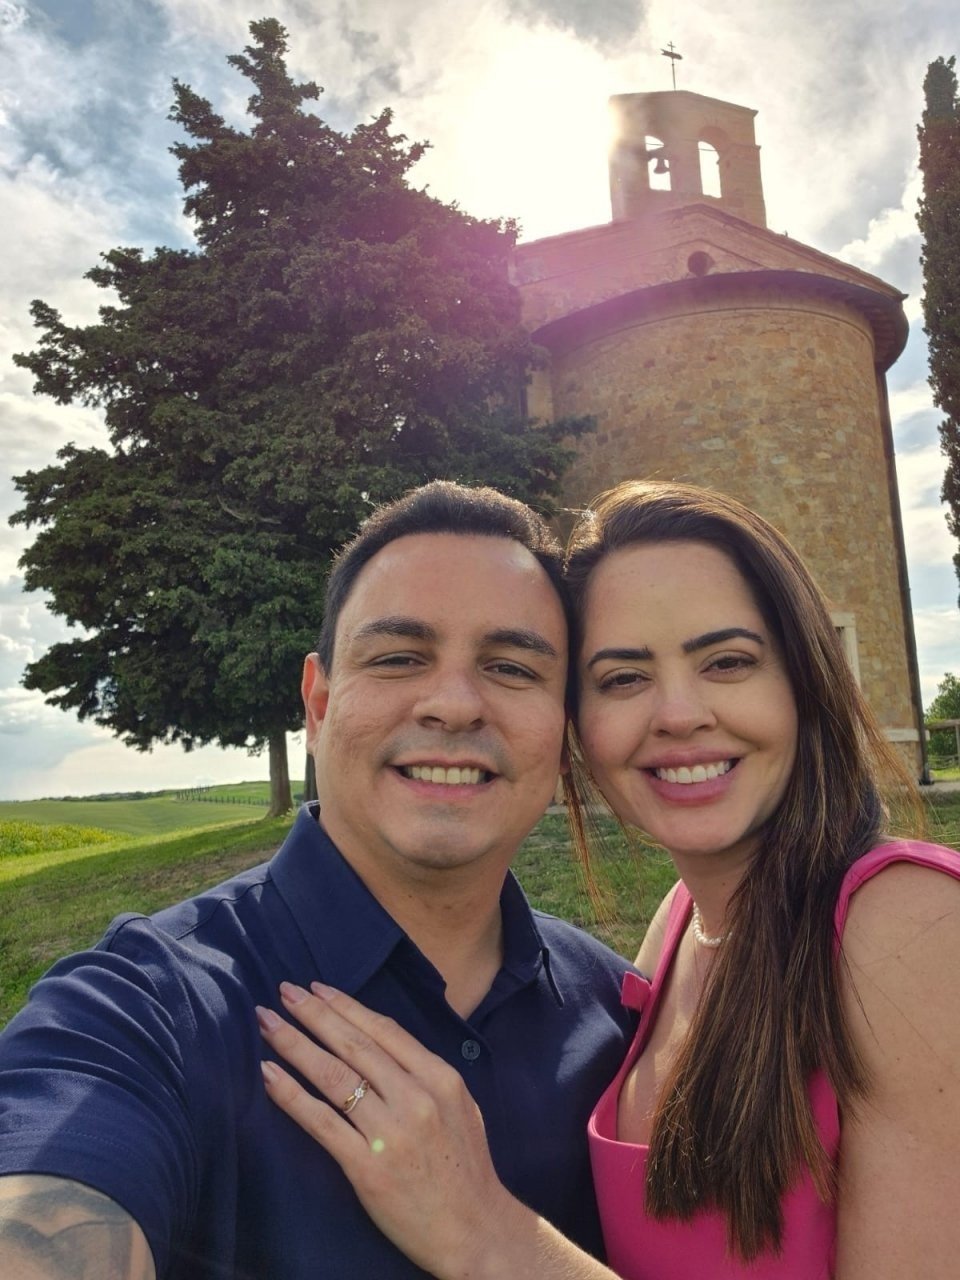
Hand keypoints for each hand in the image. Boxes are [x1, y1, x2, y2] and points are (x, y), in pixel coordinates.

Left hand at [256, 982, 520, 1279]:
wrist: (475, 1230)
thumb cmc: (465, 1169)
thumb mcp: (460, 1106)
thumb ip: (424, 1074)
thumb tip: (380, 1042)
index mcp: (440, 1078)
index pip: (384, 1030)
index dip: (347, 1006)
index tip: (318, 988)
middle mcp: (416, 1098)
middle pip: (354, 1045)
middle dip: (315, 1014)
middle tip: (284, 990)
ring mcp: (391, 1133)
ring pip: (334, 1077)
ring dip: (295, 1045)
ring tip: (268, 1023)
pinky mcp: (367, 1168)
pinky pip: (321, 1123)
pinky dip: (291, 1095)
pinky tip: (269, 1075)